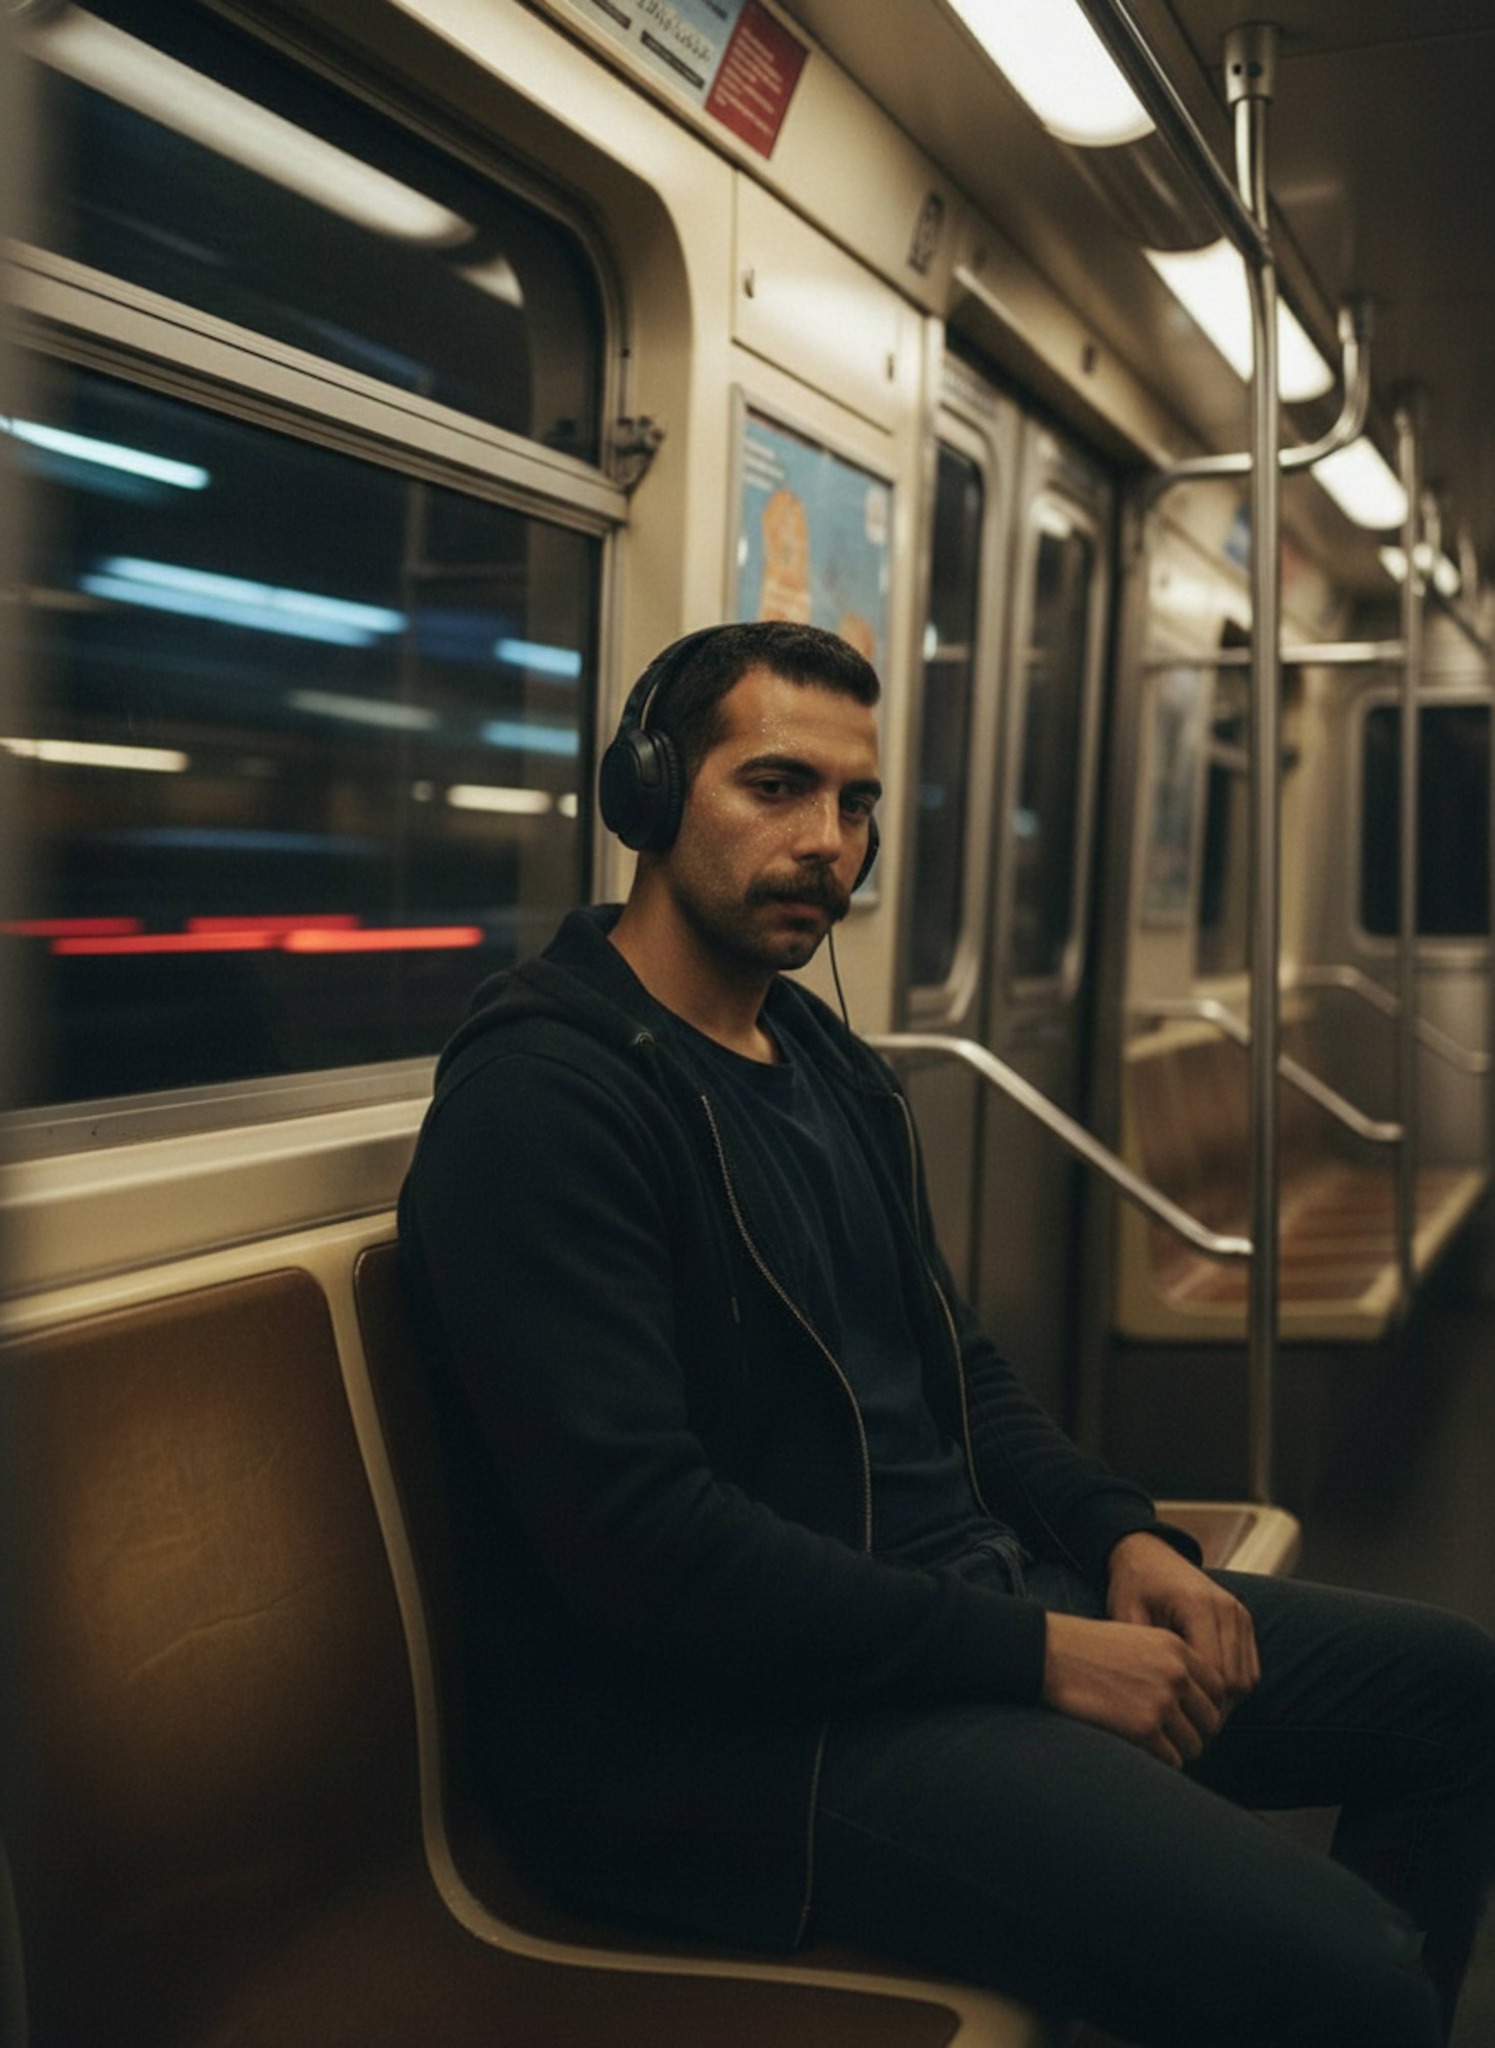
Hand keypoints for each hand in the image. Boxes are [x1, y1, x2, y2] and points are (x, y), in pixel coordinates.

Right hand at [1041, 1610, 1225, 1767]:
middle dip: (1195, 1731)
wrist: (1051, 1655)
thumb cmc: (1087, 1649)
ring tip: (1153, 1743)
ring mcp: (1162, 1701)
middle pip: (1211, 1720)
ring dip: (1177, 1749)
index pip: (1218, 1688)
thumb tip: (1193, 1701)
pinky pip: (1172, 1758)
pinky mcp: (1144, 1728)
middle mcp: (1176, 1673)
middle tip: (1172, 1736)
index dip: (1206, 1707)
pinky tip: (1138, 1748)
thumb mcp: (1137, 1639)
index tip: (1190, 1717)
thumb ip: (1169, 1663)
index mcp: (1177, 1648)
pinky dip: (1160, 1760)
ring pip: (1194, 1744)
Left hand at [1106, 1532, 1260, 1715]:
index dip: (1198, 1706)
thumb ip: (1142, 1654)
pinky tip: (1206, 1692)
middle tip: (1187, 1727)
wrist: (1148, 1553)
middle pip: (1235, 1682)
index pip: (1213, 1675)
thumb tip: (1148, 1700)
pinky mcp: (1243, 1617)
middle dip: (1214, 1709)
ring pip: (1247, 1679)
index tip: (1177, 1723)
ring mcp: (1239, 1612)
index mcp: (1197, 1606)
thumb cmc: (1132, 1585)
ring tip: (1196, 1712)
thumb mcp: (1126, 1615)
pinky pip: (1250, 1667)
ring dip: (1226, 1700)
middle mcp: (1226, 1608)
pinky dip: (1234, 1685)